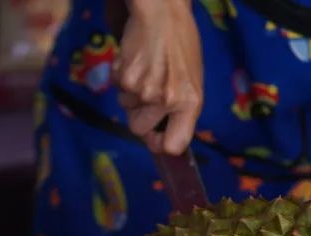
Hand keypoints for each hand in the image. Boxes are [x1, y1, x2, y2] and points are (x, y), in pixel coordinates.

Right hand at [112, 0, 202, 154]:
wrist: (162, 14)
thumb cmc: (181, 46)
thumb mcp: (192, 81)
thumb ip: (181, 110)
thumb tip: (165, 135)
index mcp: (190, 103)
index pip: (173, 146)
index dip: (162, 144)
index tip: (158, 137)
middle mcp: (167, 100)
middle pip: (139, 131)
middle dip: (140, 118)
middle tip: (147, 99)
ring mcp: (143, 91)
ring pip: (126, 109)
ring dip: (132, 96)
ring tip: (146, 72)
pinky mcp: (124, 78)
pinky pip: (118, 91)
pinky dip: (123, 80)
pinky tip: (136, 64)